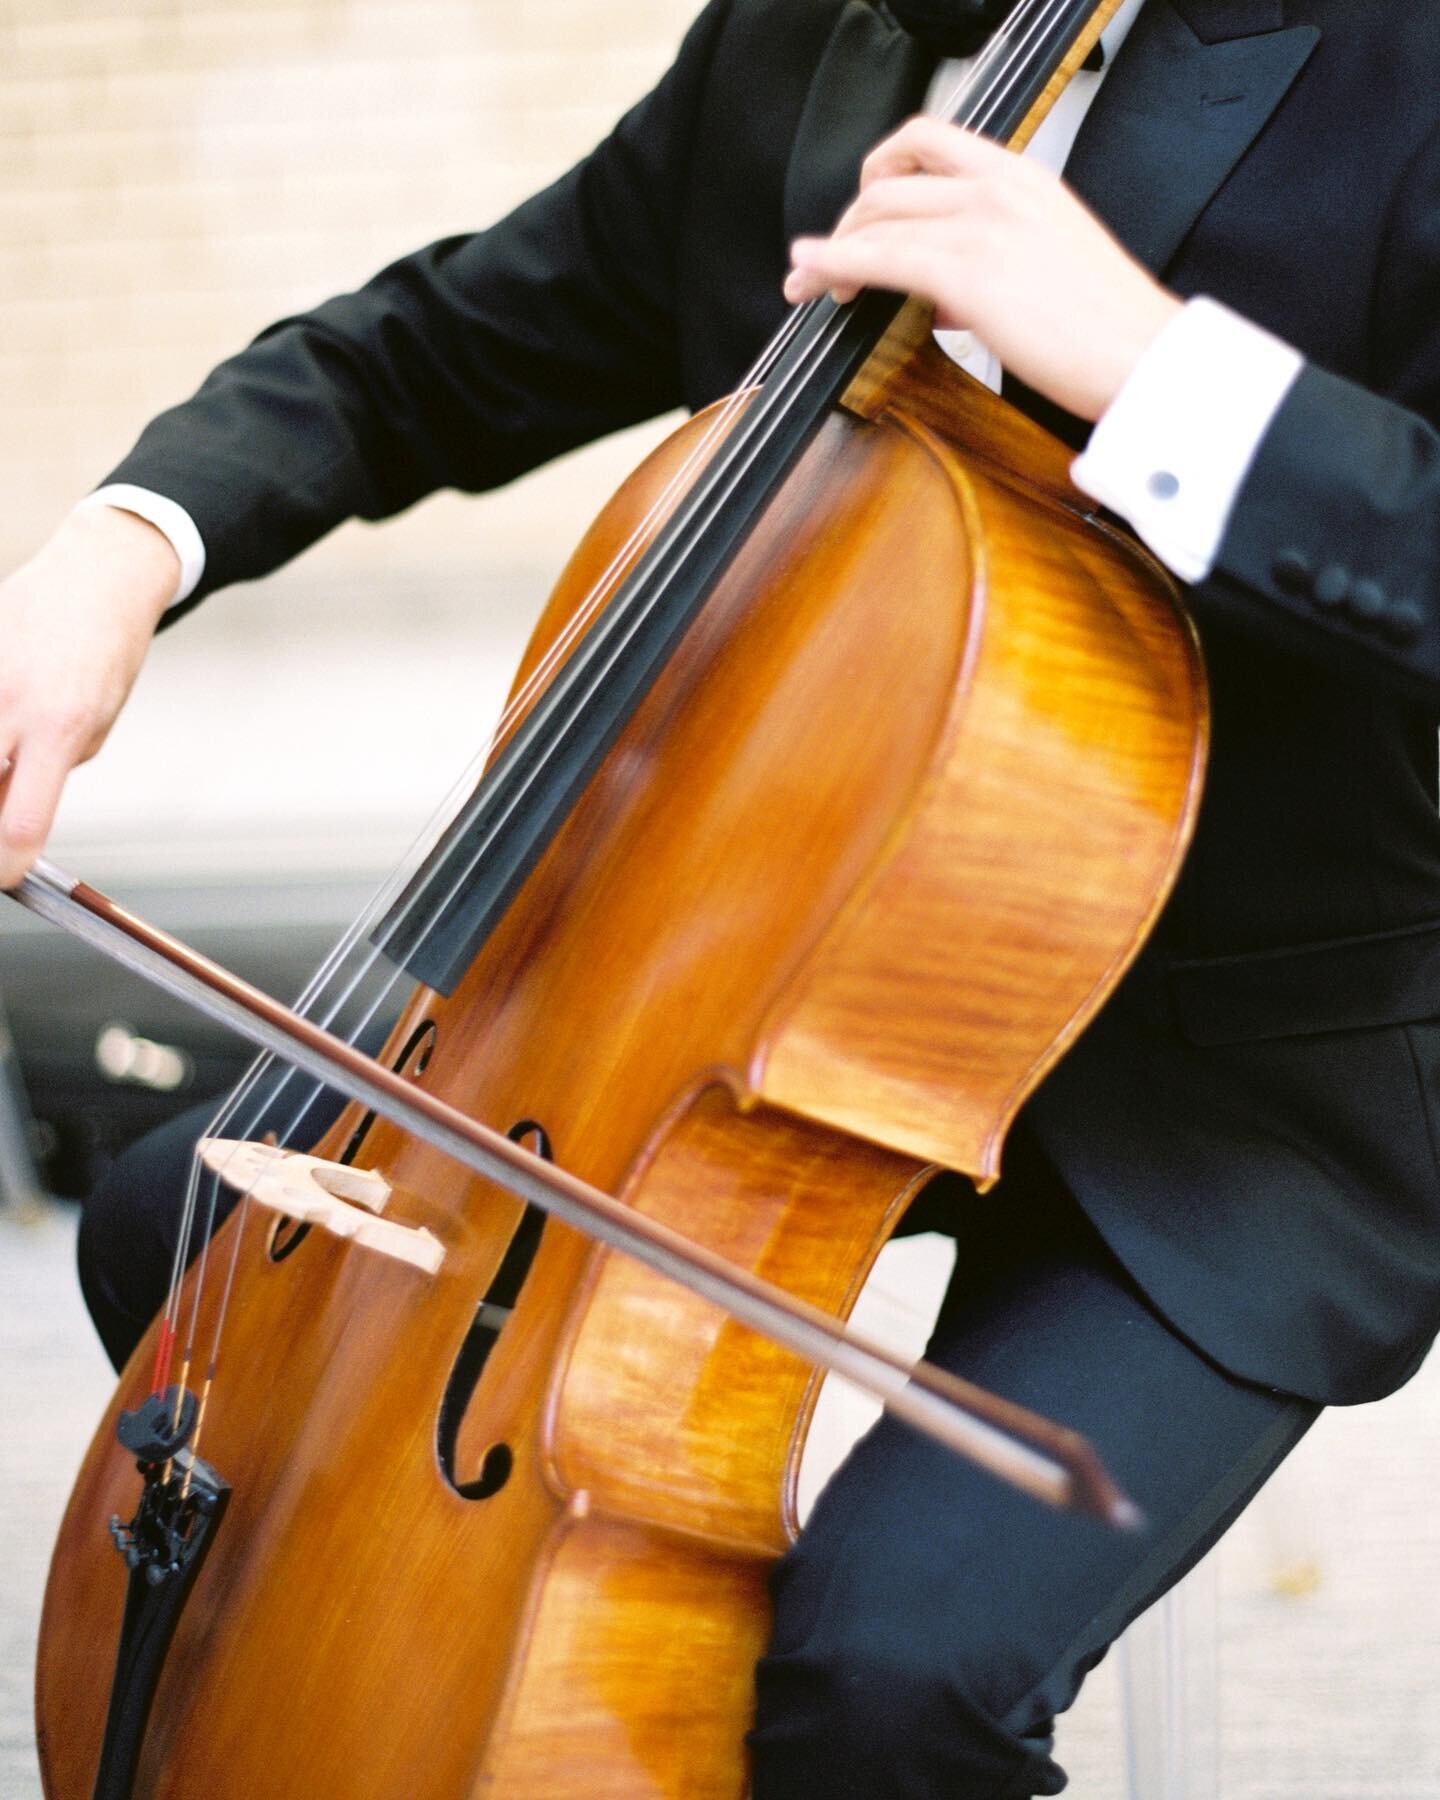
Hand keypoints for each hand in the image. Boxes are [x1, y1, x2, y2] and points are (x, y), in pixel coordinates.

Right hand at [0, 506, 179, 886]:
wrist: (95, 578)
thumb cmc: (103, 657)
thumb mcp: (93, 725)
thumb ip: (44, 771)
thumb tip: (5, 819)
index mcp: (59, 728)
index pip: (19, 823)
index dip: (6, 865)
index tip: (7, 874)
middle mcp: (10, 703)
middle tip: (8, 821)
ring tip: (17, 754)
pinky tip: (13, 712)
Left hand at [784, 116, 1182, 422]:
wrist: (1143, 355)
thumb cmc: (1107, 325)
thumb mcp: (1051, 260)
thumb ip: (995, 257)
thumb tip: (947, 290)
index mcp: (1023, 177)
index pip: (930, 141)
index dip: (881, 170)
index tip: (865, 208)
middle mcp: (999, 188)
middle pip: (891, 180)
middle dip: (847, 220)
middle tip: (830, 261)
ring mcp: (981, 226)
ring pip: (877, 219)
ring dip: (830, 251)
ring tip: (808, 283)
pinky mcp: (967, 273)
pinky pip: (880, 259)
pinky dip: (832, 263)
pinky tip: (811, 273)